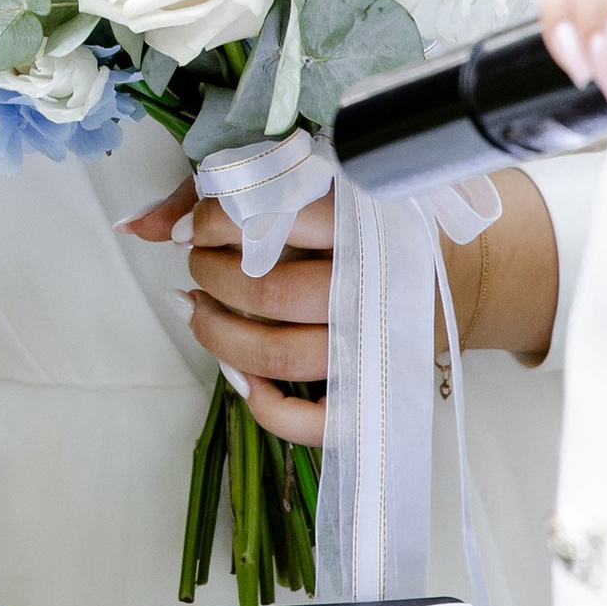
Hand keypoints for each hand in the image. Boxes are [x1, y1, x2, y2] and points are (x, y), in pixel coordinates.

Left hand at [125, 167, 564, 445]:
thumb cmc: (374, 219)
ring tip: (198, 308)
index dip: (218, 223)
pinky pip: (318, 422)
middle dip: (213, 278)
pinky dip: (269, 410)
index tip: (197, 225)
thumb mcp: (318, 183)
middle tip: (199, 262)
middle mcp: (374, 285)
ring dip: (221, 336)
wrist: (469, 266)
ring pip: (281, 357)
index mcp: (369, 220)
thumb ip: (228, 193)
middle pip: (271, 293)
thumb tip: (137, 226)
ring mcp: (376, 345)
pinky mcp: (378, 390)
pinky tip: (242, 378)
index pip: (279, 219)